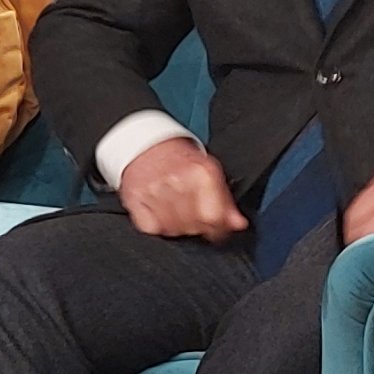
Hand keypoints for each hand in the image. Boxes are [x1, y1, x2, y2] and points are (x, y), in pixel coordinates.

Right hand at [117, 135, 244, 240]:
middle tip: (195, 217)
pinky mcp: (135, 198)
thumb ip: (226, 201)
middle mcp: (177, 180)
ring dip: (177, 227)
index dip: (219, 229)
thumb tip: (239, 224)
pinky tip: (161, 215)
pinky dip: (156, 226)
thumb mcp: (210, 173)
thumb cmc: (180, 159)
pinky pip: (150, 227)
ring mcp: (153, 190)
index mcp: (201, 173)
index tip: (217, 229)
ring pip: (172, 230)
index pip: (214, 217)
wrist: (147, 143)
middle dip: (197, 227)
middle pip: (193, 226)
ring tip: (177, 214)